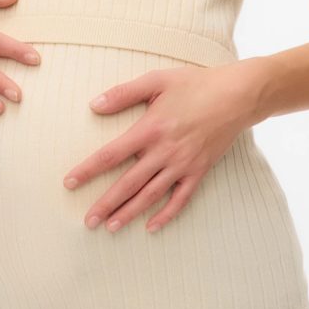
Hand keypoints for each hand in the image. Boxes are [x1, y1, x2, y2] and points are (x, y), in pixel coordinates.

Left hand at [62, 62, 259, 234]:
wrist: (238, 95)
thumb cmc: (196, 84)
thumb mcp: (157, 80)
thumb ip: (124, 94)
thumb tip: (93, 105)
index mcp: (150, 129)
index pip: (111, 154)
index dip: (88, 170)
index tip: (69, 182)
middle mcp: (164, 151)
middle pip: (128, 183)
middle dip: (106, 203)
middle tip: (87, 221)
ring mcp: (183, 164)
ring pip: (151, 195)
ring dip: (129, 213)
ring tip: (111, 227)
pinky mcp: (199, 171)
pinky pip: (181, 199)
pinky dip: (166, 214)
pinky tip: (151, 226)